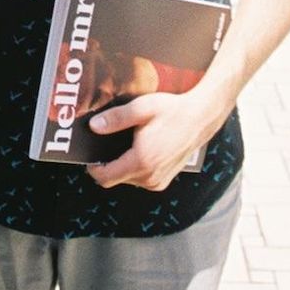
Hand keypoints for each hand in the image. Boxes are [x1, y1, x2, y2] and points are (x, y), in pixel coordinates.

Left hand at [84, 90, 217, 190]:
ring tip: (123, 143)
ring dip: (121, 165)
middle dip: (106, 164)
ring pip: (127, 179)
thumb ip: (116, 118)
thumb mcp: (141, 108)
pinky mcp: (164, 180)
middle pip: (114, 178)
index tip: (88, 154)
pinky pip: (140, 178)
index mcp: (141, 161)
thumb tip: (93, 126)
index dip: (93, 168)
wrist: (200, 118)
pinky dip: (134, 167)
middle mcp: (149, 177)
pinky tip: (138, 148)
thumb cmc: (171, 111)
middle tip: (104, 142)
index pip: (106, 177)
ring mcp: (158, 181)